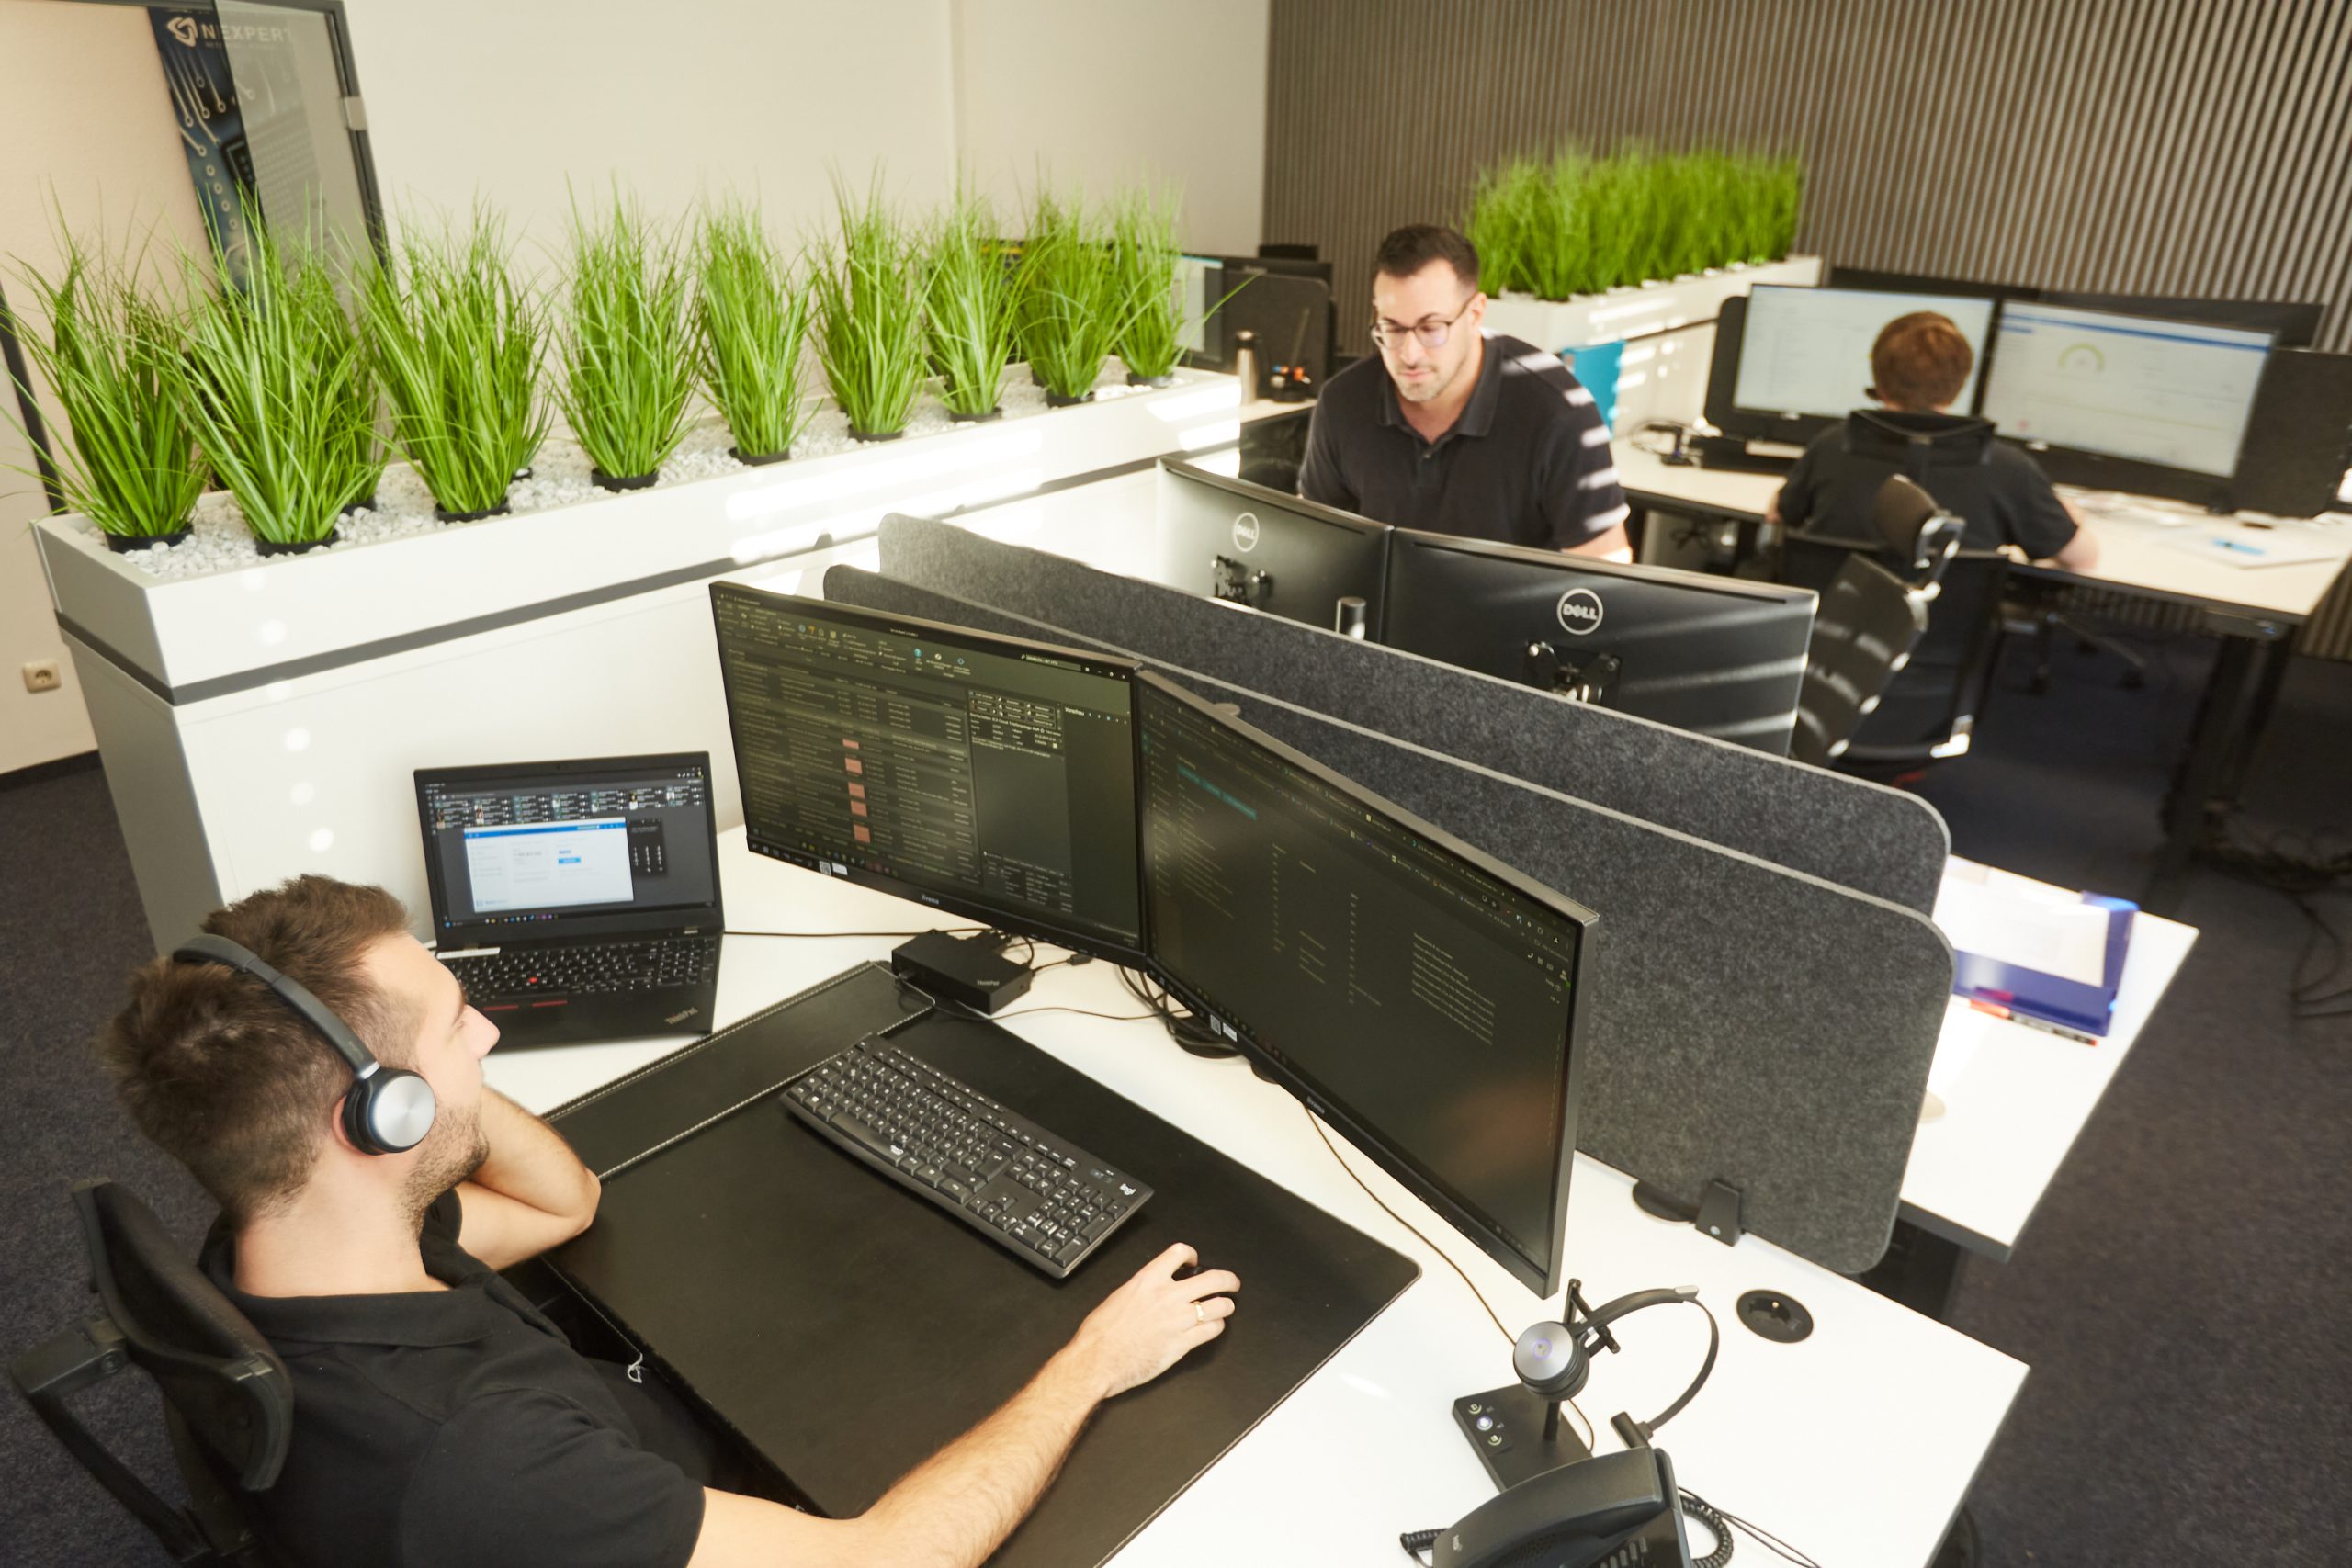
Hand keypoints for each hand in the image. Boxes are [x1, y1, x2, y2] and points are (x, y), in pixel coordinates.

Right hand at [1061, 1243, 1238, 1399]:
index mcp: (1148, 1280)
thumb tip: (1153, 1288)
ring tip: (1225, 1306)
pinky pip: (1211, 1330)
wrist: (1097, 1360)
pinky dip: (1216, 1327)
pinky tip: (1213, 1327)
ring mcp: (1177, 1320)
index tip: (1196, 1261)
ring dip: (1225, 1305)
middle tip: (1231, 1282)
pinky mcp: (1182, 1343)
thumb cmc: (1101, 1333)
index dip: (1193, 1254)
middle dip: (1227, 1280)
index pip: (1179, 1253)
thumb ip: (1142, 1289)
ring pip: (1218, 1306)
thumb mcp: (1119, 1296)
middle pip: (1212, 1278)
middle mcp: (1166, 1296)